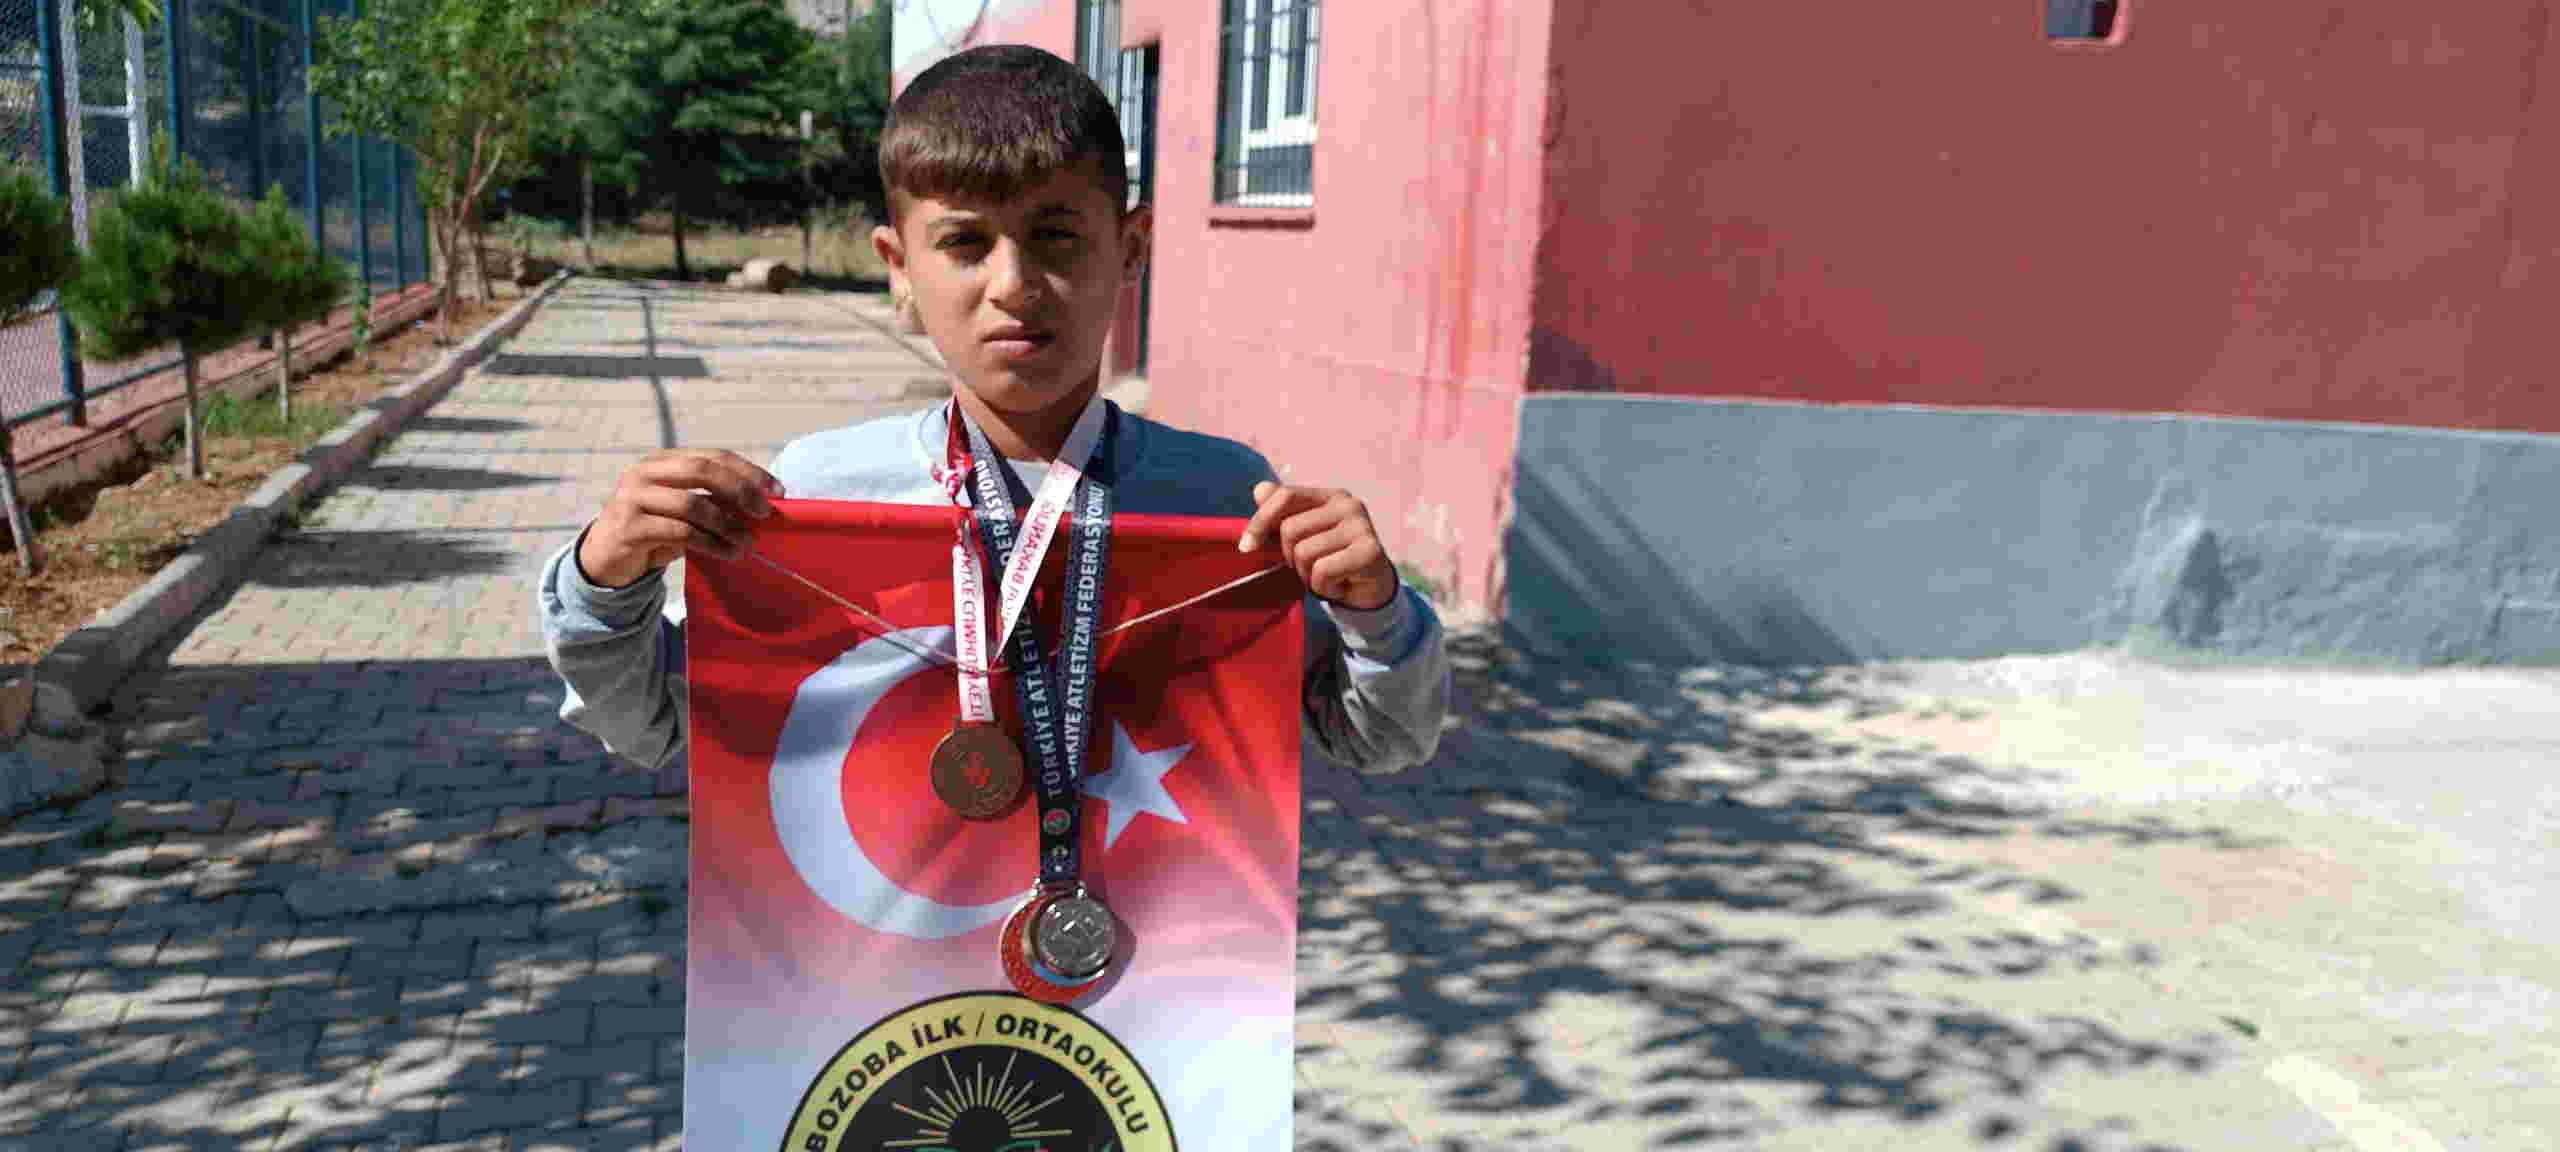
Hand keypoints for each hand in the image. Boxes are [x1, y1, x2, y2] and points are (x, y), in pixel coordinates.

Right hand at [577, 449, 782, 586]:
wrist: (606, 560)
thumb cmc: (653, 531)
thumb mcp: (682, 510)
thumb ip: (711, 500)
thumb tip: (762, 504)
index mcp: (661, 462)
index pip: (712, 456)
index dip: (748, 471)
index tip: (777, 491)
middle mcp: (643, 473)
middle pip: (701, 470)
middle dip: (740, 490)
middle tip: (765, 513)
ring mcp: (632, 499)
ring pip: (692, 505)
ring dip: (728, 525)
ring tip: (747, 542)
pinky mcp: (629, 528)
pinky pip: (681, 533)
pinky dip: (711, 543)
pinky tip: (728, 554)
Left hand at [1239, 481, 1398, 611]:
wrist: (1369, 591)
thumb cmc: (1331, 561)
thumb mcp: (1303, 538)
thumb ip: (1281, 514)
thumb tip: (1259, 490)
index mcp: (1330, 496)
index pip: (1284, 496)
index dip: (1260, 521)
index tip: (1245, 547)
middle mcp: (1348, 504)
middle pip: (1290, 529)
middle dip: (1291, 558)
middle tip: (1311, 568)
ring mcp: (1362, 525)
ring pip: (1304, 553)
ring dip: (1307, 575)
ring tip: (1327, 577)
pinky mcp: (1370, 551)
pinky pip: (1322, 571)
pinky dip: (1323, 586)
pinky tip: (1339, 585)